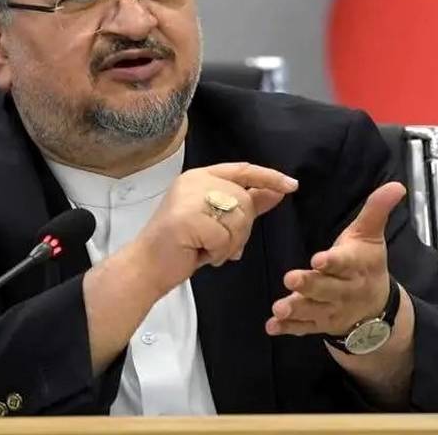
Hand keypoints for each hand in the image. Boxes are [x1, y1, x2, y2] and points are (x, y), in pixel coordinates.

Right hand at [134, 163, 297, 297]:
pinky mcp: (187, 218)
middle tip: (223, 245)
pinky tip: (202, 255)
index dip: (269, 177)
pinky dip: (218, 252)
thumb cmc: (182, 246)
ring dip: (231, 243)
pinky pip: (225, 237)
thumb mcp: (219, 222)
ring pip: (238, 217)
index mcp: (200, 177)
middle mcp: (195, 181)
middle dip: (242, 229)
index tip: (291, 185)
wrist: (147, 267)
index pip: (242, 170)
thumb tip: (277, 191)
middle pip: (244, 199)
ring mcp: (189, 197)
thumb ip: (246, 203)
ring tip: (210, 250)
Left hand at [266, 181, 405, 337]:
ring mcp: (331, 310)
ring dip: (296, 309)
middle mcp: (344, 290)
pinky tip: (272, 327)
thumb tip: (397, 185)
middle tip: (290, 278)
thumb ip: (376, 210)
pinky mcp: (319, 323)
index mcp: (355, 266)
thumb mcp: (371, 235)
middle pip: (326, 288)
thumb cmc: (367, 262)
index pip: (345, 263)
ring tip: (279, 308)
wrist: (377, 306)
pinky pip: (304, 328)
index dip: (333, 261)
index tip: (318, 258)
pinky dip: (288, 329)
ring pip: (313, 310)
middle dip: (309, 285)